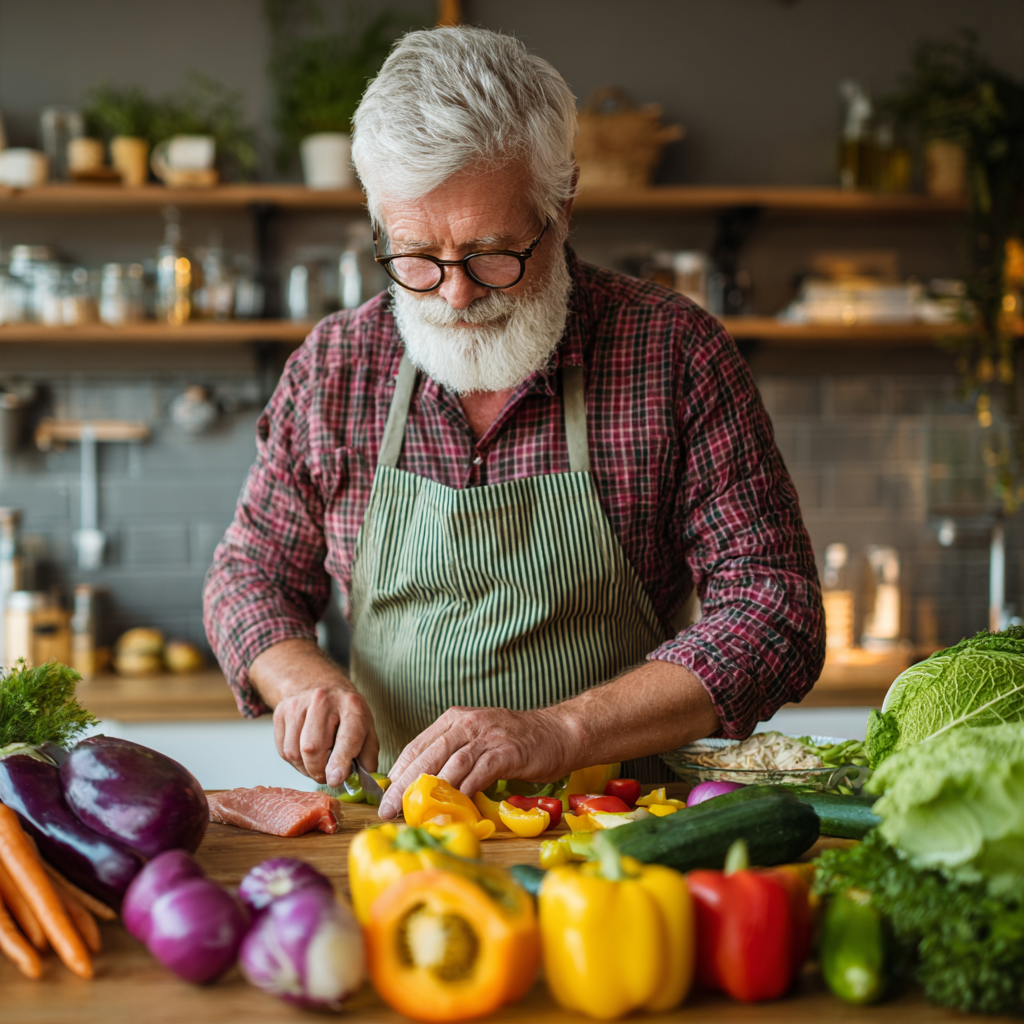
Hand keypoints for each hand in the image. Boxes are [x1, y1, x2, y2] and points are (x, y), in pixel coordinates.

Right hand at [273, 685, 378, 787]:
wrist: (318, 684)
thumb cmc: (345, 712)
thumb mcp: (367, 728)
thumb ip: (367, 757)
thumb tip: (362, 783)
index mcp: (351, 706)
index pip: (346, 737)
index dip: (340, 762)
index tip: (336, 780)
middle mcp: (323, 701)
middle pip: (312, 748)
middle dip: (318, 771)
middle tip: (327, 776)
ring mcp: (298, 705)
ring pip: (294, 752)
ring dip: (305, 768)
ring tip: (317, 763)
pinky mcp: (280, 712)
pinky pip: (283, 750)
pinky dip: (294, 761)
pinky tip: (305, 755)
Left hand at [377, 705, 574, 818]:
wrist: (558, 732)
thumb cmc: (517, 741)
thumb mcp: (478, 739)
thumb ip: (454, 755)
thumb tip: (426, 786)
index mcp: (455, 719)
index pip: (417, 745)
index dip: (399, 770)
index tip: (385, 794)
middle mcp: (467, 723)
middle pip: (428, 755)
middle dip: (405, 784)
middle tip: (388, 809)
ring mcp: (487, 735)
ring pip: (450, 763)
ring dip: (430, 791)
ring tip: (414, 813)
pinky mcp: (506, 751)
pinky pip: (478, 772)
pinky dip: (464, 790)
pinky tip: (454, 807)